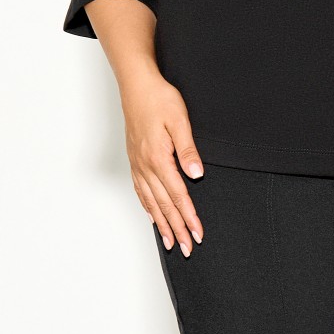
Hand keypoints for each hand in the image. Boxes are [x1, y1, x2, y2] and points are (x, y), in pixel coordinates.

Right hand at [119, 64, 204, 253]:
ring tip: (171, 242)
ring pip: (151, 201)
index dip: (189, 217)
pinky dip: (147, 207)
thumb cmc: (159, 99)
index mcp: (159, 158)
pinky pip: (140, 191)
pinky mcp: (135, 160)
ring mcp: (138, 164)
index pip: (178, 195)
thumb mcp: (179, 121)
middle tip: (187, 248)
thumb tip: (196, 175)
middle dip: (177, 228)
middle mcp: (146, 166)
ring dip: (162, 224)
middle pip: (164, 205)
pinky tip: (152, 217)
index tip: (198, 234)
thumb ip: (187, 149)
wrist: (137, 85)